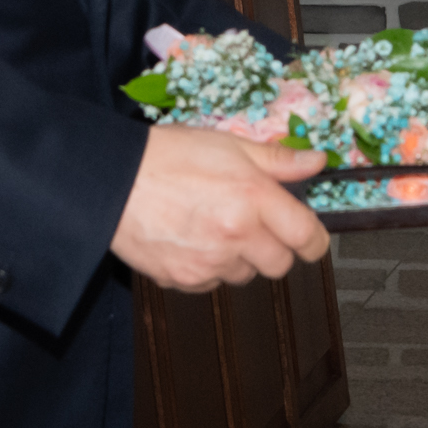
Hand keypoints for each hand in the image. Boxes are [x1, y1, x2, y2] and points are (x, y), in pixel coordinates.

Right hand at [111, 125, 328, 292]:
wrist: (111, 181)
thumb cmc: (165, 157)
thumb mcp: (229, 144)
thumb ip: (278, 159)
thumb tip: (316, 162)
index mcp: (253, 198)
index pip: (307, 237)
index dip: (315, 239)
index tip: (310, 236)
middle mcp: (236, 235)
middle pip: (280, 265)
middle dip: (275, 248)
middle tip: (255, 224)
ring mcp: (209, 263)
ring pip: (245, 275)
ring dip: (240, 257)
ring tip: (214, 225)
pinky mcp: (183, 280)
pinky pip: (212, 282)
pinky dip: (209, 267)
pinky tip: (193, 238)